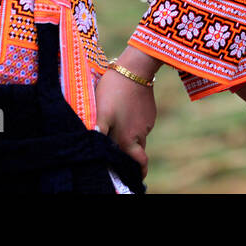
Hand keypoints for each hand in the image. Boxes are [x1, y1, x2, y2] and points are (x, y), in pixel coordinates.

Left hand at [96, 53, 158, 179]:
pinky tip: (124, 111)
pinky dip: (134, 123)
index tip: (132, 176)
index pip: (138, 164)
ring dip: (130, 137)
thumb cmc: (113, 93)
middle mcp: (140, 135)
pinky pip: (142, 123)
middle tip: (123, 155)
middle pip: (137, 153)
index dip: (137, 172)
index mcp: (128, 140)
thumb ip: (98, 133)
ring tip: (118, 127)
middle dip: (132, 157)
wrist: (134, 70)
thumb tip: (95, 151)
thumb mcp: (101, 114)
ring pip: (139, 136)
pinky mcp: (149, 111)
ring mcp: (147, 123)